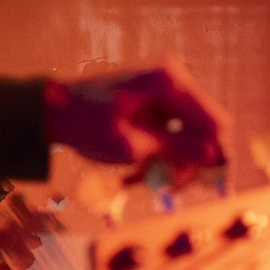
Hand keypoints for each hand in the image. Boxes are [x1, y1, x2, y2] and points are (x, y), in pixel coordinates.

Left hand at [44, 60, 227, 183]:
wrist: (53, 111)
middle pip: (204, 132)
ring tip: (142, 181)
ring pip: (189, 138)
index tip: (206, 185)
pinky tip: (137, 173)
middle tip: (164, 188)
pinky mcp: (157, 105)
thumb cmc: (85, 123)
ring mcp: (166, 93)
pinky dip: (160, 156)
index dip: (215, 157)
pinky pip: (172, 136)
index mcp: (171, 82)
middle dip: (188, 164)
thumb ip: (176, 149)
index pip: (216, 123)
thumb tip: (215, 157)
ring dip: (171, 164)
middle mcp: (174, 80)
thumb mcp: (132, 145)